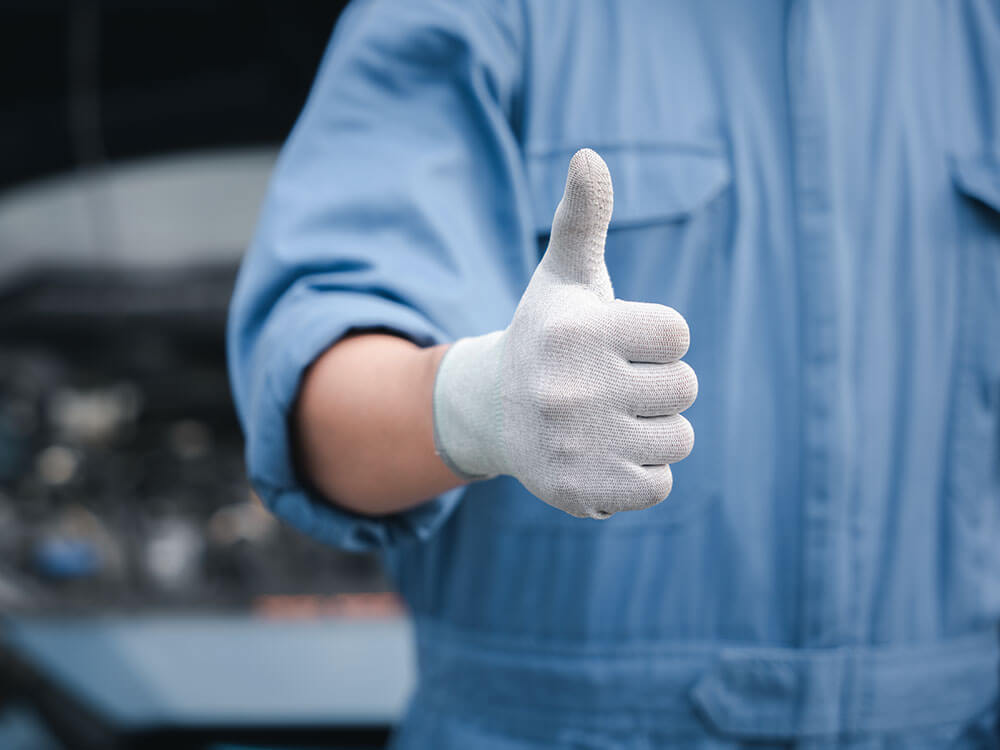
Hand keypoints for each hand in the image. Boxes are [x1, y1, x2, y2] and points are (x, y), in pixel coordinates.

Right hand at [433, 149, 696, 517]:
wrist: (493, 414)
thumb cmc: (548, 337)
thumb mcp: (564, 277)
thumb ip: (584, 217)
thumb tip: (589, 154)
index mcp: (578, 331)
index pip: (678, 336)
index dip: (655, 339)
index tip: (616, 343)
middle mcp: (573, 389)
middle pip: (684, 388)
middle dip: (656, 385)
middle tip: (607, 385)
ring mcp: (577, 445)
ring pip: (679, 438)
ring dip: (653, 430)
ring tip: (606, 420)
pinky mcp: (583, 492)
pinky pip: (660, 484)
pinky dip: (640, 473)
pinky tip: (602, 455)